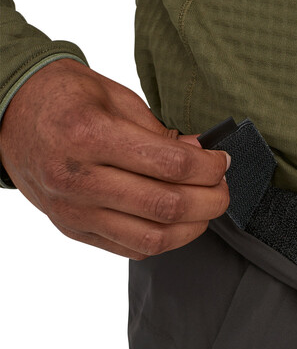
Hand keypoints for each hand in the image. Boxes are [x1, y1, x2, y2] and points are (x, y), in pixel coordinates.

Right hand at [0, 59, 229, 258]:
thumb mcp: (116, 98)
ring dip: (193, 227)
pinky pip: (132, 250)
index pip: (171, 165)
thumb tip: (203, 157)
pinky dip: (165, 240)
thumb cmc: (66, 99)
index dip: (209, 168)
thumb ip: (162, 133)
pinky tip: (177, 221)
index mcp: (90, 135)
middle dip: (211, 200)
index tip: (222, 162)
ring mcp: (74, 211)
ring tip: (205, 208)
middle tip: (223, 189)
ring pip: (153, 238)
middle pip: (167, 206)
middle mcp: (79, 179)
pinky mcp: (74, 230)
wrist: (10, 116)